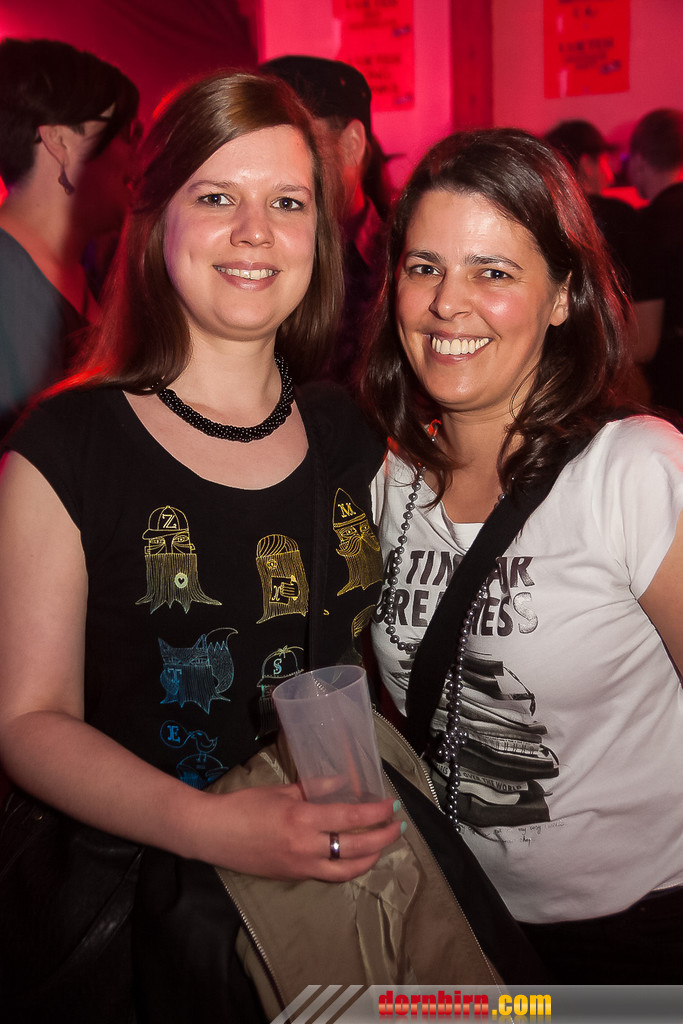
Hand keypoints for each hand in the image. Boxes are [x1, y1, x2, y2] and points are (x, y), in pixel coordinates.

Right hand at [197, 784, 403, 881]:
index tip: (391, 805)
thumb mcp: (282, 791)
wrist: (215, 834)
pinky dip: (348, 867)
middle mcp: (306, 847)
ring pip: (347, 870)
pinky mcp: (295, 876)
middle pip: (357, 848)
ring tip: (383, 845)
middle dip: (382, 838)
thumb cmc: (245, 806)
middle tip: (397, 826)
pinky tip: (356, 857)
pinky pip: (330, 875)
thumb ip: (315, 788)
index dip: (375, 813)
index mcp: (303, 820)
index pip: (350, 819)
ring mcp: (301, 866)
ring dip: (371, 858)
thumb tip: (343, 783)